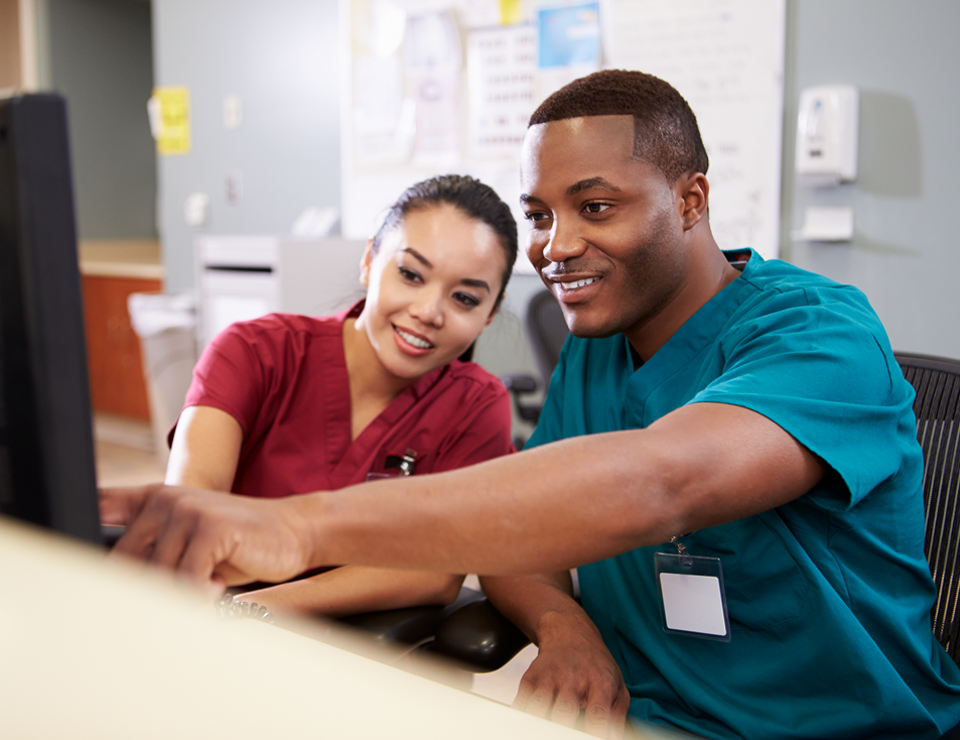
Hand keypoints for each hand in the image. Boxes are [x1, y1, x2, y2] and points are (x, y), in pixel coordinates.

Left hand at [100, 484, 313, 589]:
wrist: (291, 531)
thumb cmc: (237, 543)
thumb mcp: (188, 541)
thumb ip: (150, 550)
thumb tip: (106, 586)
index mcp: (153, 499)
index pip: (99, 510)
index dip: (81, 539)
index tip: (87, 568)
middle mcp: (164, 499)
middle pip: (127, 564)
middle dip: (148, 590)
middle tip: (184, 593)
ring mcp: (187, 510)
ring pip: (158, 577)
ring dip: (183, 594)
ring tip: (208, 584)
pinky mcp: (211, 527)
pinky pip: (186, 581)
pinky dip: (202, 595)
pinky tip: (218, 586)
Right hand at [514, 611, 630, 738]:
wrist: (570, 632)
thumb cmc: (597, 667)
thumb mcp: (617, 686)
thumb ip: (617, 716)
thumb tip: (613, 739)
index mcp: (600, 682)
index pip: (598, 715)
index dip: (594, 734)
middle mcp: (574, 678)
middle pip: (564, 711)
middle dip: (563, 730)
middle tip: (565, 736)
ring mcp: (550, 676)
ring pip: (538, 706)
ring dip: (539, 723)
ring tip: (544, 732)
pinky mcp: (531, 677)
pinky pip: (521, 702)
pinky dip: (522, 715)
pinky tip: (527, 725)